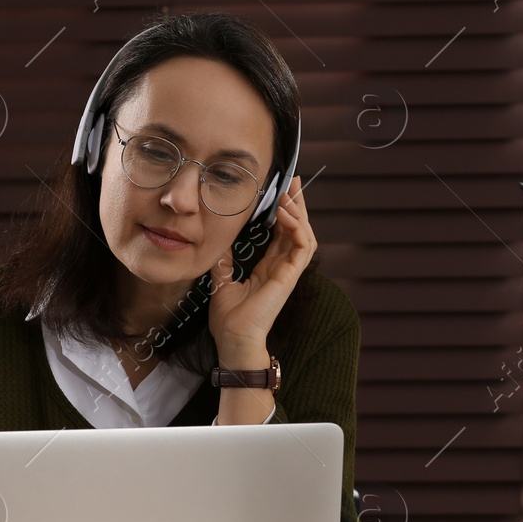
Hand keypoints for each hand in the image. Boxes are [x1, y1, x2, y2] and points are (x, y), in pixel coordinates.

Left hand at [208, 175, 315, 351]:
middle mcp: (281, 267)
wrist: (233, 340)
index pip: (281, 233)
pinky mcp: (290, 276)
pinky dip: (297, 227)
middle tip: (294, 181)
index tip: (280, 191)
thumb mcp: (221, 280)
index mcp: (268, 268)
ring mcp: (288, 272)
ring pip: (304, 234)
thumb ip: (224, 260)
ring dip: (299, 212)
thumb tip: (218, 241)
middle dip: (297, 204)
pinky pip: (302, 246)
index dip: (283, 212)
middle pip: (296, 229)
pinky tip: (285, 213)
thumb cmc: (229, 319)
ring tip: (291, 193)